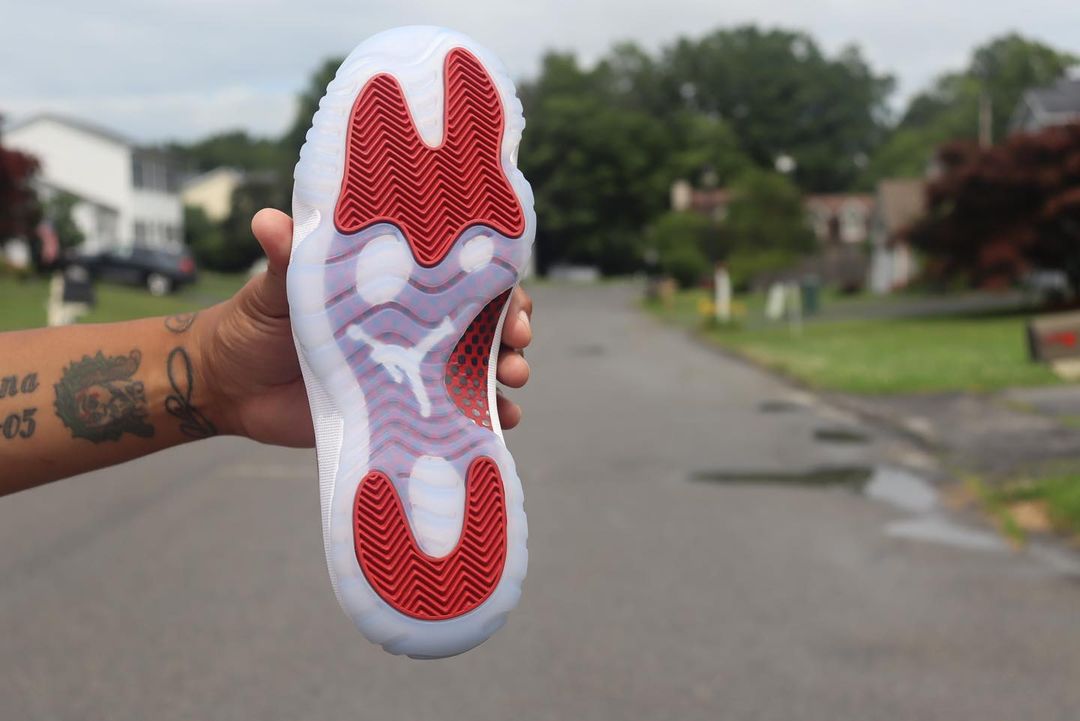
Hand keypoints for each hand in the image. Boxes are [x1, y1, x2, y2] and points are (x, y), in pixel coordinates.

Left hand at [198, 209, 533, 446]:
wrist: (229, 387)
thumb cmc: (253, 322)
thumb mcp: (274, 289)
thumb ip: (285, 260)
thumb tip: (268, 220)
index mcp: (392, 290)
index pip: (457, 277)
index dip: (494, 282)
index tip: (511, 293)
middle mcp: (410, 327)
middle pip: (482, 323)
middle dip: (512, 330)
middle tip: (518, 343)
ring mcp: (410, 371)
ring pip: (478, 370)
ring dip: (506, 374)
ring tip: (514, 383)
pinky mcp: (399, 413)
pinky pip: (453, 417)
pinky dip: (483, 421)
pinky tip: (503, 424)